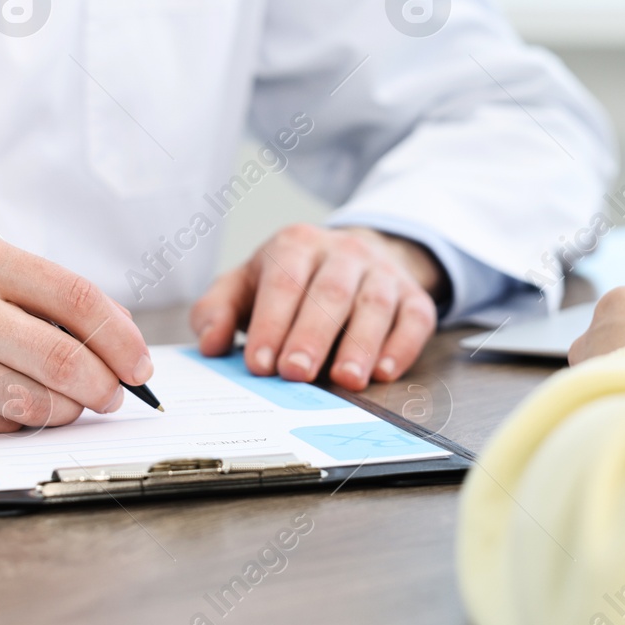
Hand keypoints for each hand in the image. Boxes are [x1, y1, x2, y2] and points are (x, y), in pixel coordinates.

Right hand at [0, 234, 152, 437]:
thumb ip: (30, 292)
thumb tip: (109, 338)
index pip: (78, 298)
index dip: (121, 337)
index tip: (139, 363)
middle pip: (66, 357)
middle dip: (106, 384)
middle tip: (114, 395)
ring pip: (38, 400)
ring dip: (68, 410)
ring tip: (68, 404)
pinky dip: (22, 424)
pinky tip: (17, 411)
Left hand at [189, 224, 444, 389]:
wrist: (351, 258)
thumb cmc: (289, 282)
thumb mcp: (245, 285)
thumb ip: (217, 310)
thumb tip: (210, 344)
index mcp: (296, 244)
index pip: (283, 282)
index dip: (271, 324)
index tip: (259, 364)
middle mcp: (343, 252)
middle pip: (329, 293)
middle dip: (312, 335)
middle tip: (296, 374)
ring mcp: (382, 272)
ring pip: (374, 305)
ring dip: (360, 344)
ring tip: (345, 380)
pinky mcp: (413, 296)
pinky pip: (414, 318)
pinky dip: (402, 346)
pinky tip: (385, 372)